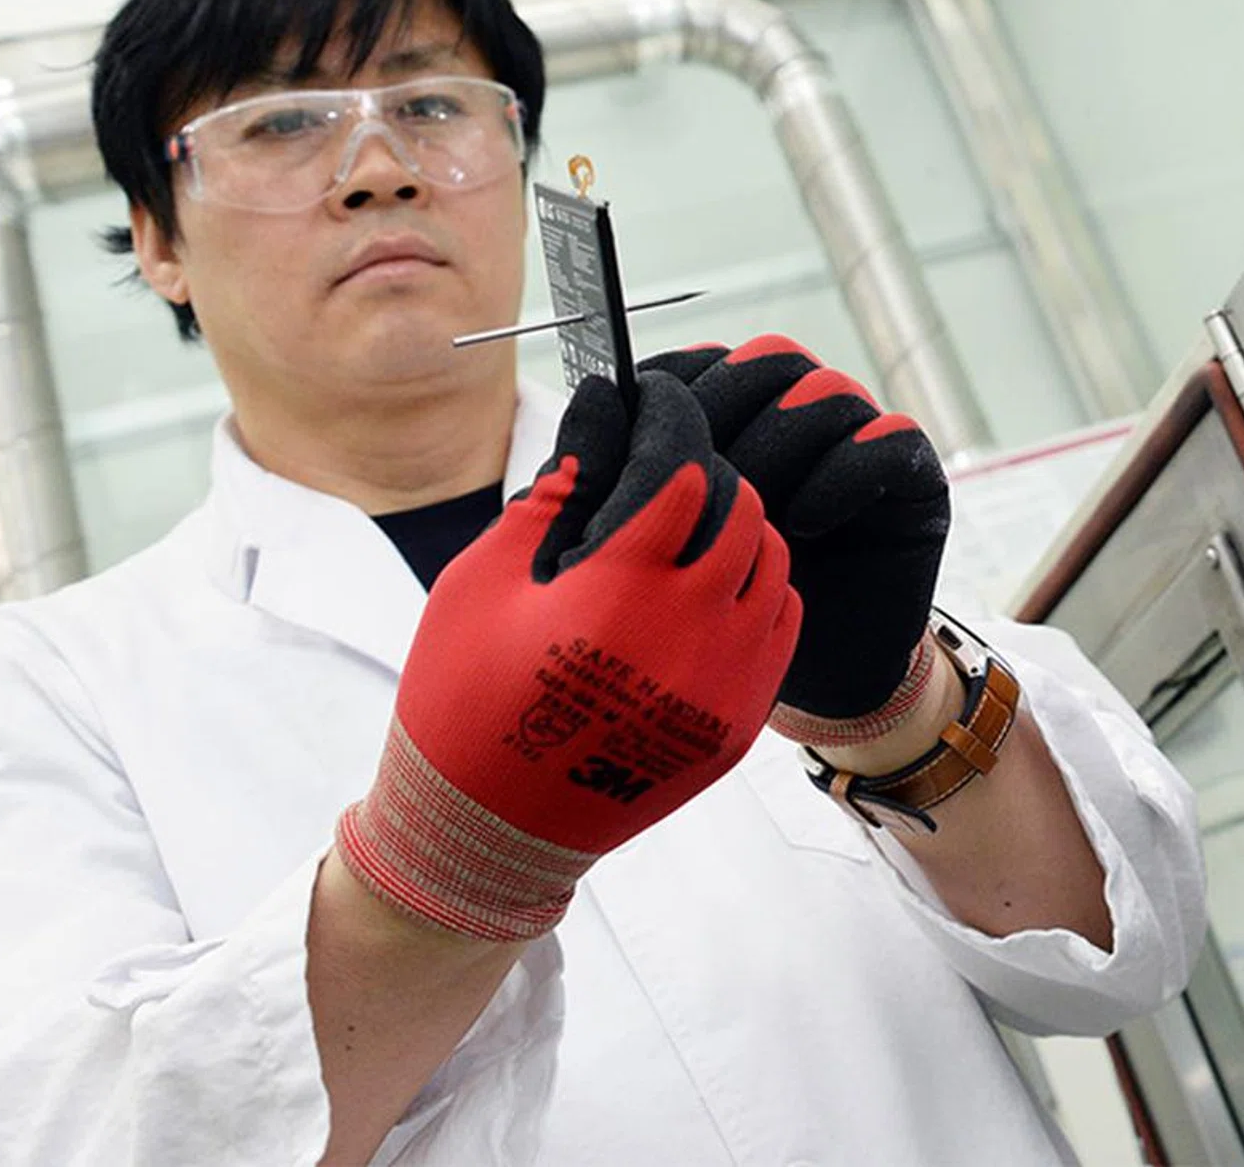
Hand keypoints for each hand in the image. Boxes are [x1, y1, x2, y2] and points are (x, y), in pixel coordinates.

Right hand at [336, 371, 800, 939]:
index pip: (683, 473)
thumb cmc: (463, 699)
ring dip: (743, 537)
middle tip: (678, 476)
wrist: (486, 832)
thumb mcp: (479, 584)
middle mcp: (688, 634)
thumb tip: (595, 435)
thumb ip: (545, 502)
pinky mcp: (736, 727)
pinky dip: (758, 597)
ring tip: (700, 535)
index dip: (670, 429)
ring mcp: (722, 686)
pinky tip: (716, 594)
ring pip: (774, 569)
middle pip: (743, 514)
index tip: (657, 411)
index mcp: (620, 590)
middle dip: (711, 481)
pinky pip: (780, 631)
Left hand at [642, 336, 948, 745]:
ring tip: (752, 511)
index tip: (642, 442)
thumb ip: (618, 476)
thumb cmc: (716, 613)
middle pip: (768, 361)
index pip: (705, 362)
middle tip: (698, 478)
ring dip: (778, 443)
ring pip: (824, 391)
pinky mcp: (912, 479)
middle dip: (725, 410)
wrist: (805, 687)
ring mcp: (857, 441)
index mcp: (734, 417)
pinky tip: (804, 525)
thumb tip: (599, 396)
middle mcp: (798, 416)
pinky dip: (843, 473)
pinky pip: (888, 439)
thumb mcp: (651, 548)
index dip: (672, 389)